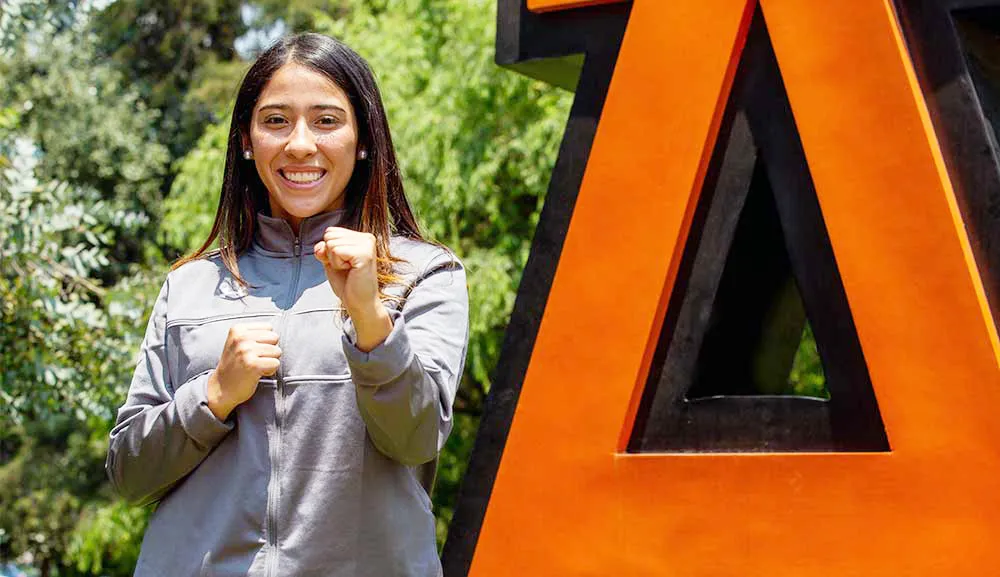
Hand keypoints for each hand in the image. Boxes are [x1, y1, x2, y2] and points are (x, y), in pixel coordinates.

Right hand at [206, 323, 280, 419]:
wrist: (221, 388)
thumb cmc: (235, 364)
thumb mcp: (238, 342)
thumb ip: (255, 333)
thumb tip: (277, 333)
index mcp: (238, 329)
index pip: (269, 328)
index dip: (264, 341)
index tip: (251, 350)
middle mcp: (241, 338)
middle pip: (275, 338)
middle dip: (269, 350)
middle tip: (254, 359)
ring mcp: (246, 351)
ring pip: (277, 351)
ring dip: (269, 361)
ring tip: (254, 366)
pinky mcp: (252, 365)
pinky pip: (276, 364)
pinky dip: (270, 371)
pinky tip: (257, 373)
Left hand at [314, 227, 392, 351]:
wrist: (360, 303)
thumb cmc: (348, 284)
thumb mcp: (331, 261)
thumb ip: (324, 249)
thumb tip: (321, 245)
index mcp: (361, 237)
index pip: (330, 231)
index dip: (329, 250)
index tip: (343, 263)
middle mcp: (367, 238)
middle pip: (329, 235)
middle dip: (331, 254)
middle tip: (346, 268)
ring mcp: (367, 244)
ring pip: (331, 243)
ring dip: (334, 261)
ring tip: (349, 270)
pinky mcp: (364, 254)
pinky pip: (336, 250)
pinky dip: (337, 264)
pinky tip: (351, 271)